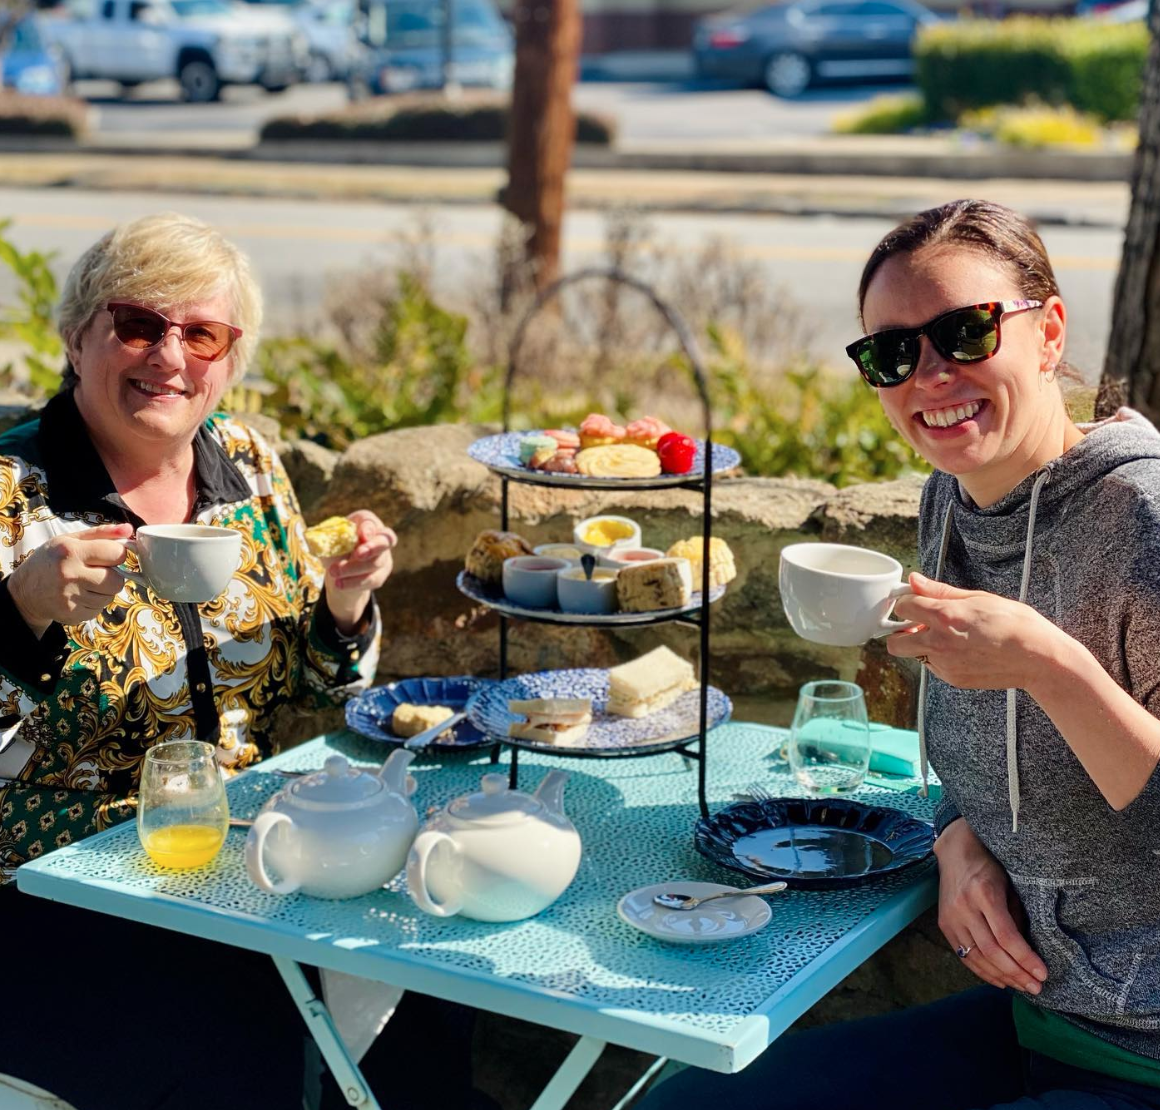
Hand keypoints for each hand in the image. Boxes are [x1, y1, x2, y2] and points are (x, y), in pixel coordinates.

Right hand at [7, 522, 133, 636]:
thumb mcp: (70, 540)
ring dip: (103, 591)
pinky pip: (99, 610)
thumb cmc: (51, 560)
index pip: (117, 553)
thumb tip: (129, 530)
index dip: (118, 554)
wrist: (24, 591)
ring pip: (110, 597)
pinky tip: (79, 596)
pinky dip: (94, 604)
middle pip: (117, 580)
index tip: (109, 555)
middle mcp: (69, 574)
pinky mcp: (71, 614)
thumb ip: (102, 533)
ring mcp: (70, 597)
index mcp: (71, 551)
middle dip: (113, 576)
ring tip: (85, 584)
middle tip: (97, 572)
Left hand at [323, 510, 396, 634]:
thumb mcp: (328, 542)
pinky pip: (372, 579)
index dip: (368, 528)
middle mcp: (379, 537)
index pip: (370, 521)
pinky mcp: (381, 574)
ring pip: (376, 562)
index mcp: (363, 522)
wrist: (338, 572)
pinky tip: (340, 584)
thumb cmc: (334, 550)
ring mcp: (384, 556)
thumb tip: (323, 542)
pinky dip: (354, 582)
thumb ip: (328, 539)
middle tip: (358, 554)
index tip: (362, 536)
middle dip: (372, 547)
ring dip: (353, 569)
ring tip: (334, 572)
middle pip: (385, 540)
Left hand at [886, 573, 1061, 689]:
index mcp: (945, 617)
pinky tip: (963, 650)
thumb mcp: (977, 598)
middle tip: (920, 624)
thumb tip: (914, 580)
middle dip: (901, 632)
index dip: (908, 602)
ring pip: (914, 655)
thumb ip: (939, 591)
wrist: (1038, 657)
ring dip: (921, 646)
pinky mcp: (953, 679)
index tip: (916, 602)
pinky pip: (933, 667)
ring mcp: (944, 665)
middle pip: (894, 642)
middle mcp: (939, 643)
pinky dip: (939, 658)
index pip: (903, 607)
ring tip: (949, 637)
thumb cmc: (1014, 622)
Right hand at [934, 818, 1047, 994]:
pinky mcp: (944, 924)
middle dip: (1016, 973)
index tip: (1043, 974)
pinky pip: (963, 955)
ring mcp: (950, 917)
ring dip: (1001, 976)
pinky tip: (1000, 980)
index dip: (1025, 959)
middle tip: (1036, 987)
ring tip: (1021, 986)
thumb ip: (1017, 916)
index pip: (1006, 936)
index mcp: (984, 893)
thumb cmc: (990, 866)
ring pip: (976, 957)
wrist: (955, 852)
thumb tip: (1030, 951)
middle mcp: (964, 907)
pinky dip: (982, 971)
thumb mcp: (1010, 885)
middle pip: (991, 951)